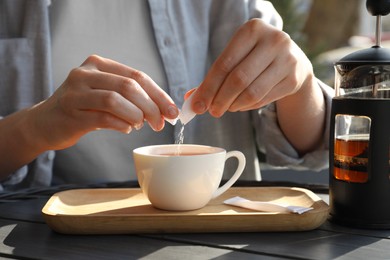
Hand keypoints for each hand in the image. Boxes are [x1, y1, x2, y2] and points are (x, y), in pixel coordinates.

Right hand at [32, 55, 177, 149]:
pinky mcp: (71, 113)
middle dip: (151, 107)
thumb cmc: (83, 108)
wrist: (45, 122)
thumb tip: (164, 110)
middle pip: (129, 86)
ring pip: (116, 100)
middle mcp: (85, 73)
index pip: (137, 76)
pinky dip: (121, 125)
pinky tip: (126, 129)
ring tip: (140, 125)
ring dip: (136, 116)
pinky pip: (104, 118)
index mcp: (98, 64)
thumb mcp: (105, 94)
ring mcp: (75, 92)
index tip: (172, 112)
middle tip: (160, 124)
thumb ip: (131, 96)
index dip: (159, 95)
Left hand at [190, 18, 313, 116]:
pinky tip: (241, 105)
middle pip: (238, 79)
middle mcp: (273, 41)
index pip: (224, 64)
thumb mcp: (236, 58)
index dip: (208, 87)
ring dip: (234, 105)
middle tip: (211, 112)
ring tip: (227, 108)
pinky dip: (247, 106)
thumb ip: (214, 77)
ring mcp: (287, 60)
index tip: (198, 105)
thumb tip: (191, 100)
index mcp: (252, 30)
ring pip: (252, 92)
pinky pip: (263, 100)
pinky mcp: (293, 79)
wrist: (292, 61)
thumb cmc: (255, 59)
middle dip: (220, 99)